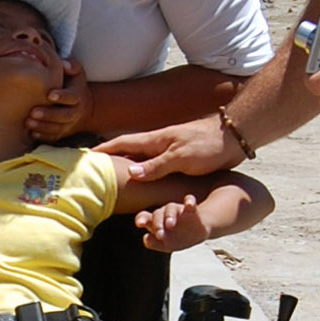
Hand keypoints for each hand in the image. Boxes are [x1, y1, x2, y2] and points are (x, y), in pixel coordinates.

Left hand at [25, 61, 94, 141]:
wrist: (83, 107)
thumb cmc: (73, 85)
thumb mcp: (77, 73)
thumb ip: (72, 66)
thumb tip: (63, 64)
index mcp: (77, 96)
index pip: (72, 97)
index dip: (62, 96)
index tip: (49, 95)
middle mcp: (75, 112)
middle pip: (64, 116)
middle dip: (48, 115)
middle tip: (32, 112)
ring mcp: (68, 125)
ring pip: (57, 129)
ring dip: (43, 127)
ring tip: (28, 123)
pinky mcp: (61, 133)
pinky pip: (53, 138)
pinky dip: (42, 136)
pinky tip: (31, 133)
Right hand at [96, 115, 230, 179]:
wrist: (233, 139)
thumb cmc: (207, 146)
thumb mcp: (180, 158)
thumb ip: (156, 166)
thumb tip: (131, 174)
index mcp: (154, 141)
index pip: (121, 143)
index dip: (103, 150)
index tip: (85, 157)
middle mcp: (157, 145)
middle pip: (127, 151)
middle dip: (109, 159)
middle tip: (93, 170)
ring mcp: (167, 151)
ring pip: (140, 160)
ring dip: (125, 167)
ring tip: (112, 178)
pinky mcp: (178, 159)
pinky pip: (153, 167)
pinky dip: (142, 173)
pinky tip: (142, 181)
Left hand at [136, 197, 210, 252]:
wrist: (198, 232)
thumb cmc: (177, 237)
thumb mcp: (166, 245)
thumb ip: (154, 243)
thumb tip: (146, 238)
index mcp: (155, 222)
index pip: (144, 217)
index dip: (142, 219)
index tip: (140, 224)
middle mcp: (165, 214)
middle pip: (158, 214)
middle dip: (157, 223)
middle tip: (159, 234)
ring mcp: (178, 210)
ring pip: (171, 208)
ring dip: (169, 215)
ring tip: (170, 225)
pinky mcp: (192, 210)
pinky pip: (190, 202)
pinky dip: (189, 201)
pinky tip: (189, 204)